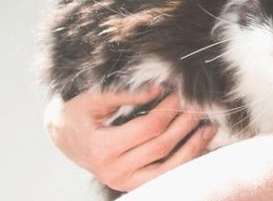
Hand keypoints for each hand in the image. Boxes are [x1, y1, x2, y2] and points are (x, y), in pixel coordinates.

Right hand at [46, 85, 214, 192]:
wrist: (63, 134)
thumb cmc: (78, 112)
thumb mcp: (93, 98)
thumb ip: (125, 93)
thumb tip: (159, 88)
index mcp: (102, 148)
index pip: (149, 127)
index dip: (170, 108)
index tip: (183, 91)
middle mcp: (112, 170)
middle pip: (161, 146)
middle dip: (185, 124)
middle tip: (201, 104)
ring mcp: (122, 181)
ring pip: (167, 168)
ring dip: (192, 147)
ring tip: (209, 126)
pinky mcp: (130, 184)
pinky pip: (163, 176)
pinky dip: (184, 162)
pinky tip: (199, 145)